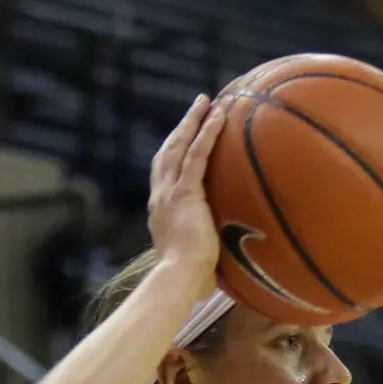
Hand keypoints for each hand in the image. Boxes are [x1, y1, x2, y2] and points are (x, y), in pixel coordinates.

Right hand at [147, 95, 229, 304]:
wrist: (178, 279)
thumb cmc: (188, 281)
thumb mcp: (195, 260)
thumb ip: (204, 252)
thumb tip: (221, 265)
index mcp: (161, 212)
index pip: (165, 176)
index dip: (173, 154)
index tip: (182, 140)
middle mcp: (160, 197)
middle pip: (168, 152)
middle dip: (181, 128)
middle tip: (196, 109)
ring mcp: (170, 192)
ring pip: (180, 147)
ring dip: (193, 122)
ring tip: (206, 102)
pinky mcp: (185, 192)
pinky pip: (197, 154)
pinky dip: (207, 133)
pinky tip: (218, 116)